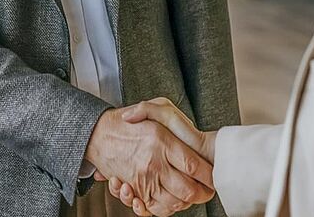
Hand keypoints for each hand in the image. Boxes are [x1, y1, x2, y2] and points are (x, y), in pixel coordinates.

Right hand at [85, 108, 214, 216]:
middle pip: (188, 190)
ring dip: (186, 202)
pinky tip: (171, 199)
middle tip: (208, 189)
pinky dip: (166, 208)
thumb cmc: (129, 121)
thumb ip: (175, 114)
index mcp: (161, 142)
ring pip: (174, 203)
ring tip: (191, 193)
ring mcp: (143, 180)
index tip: (215, 175)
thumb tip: (193, 130)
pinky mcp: (135, 190)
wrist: (98, 133)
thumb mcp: (157, 106)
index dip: (209, 175)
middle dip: (203, 193)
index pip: (194, 166)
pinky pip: (155, 209)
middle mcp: (153, 164)